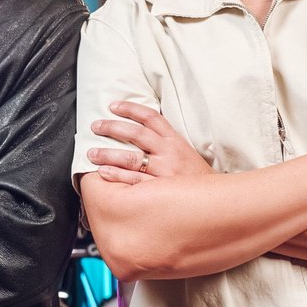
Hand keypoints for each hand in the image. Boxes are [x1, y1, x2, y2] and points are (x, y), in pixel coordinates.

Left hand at [88, 101, 211, 183]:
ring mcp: (164, 171)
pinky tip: (103, 172)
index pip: (151, 117)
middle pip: (136, 134)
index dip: (130, 109)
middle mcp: (169, 153)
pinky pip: (134, 181)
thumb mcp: (184, 152)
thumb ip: (165, 141)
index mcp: (175, 140)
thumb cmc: (195, 177)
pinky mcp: (160, 190)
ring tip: (91, 153)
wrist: (215, 200)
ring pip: (131, 158)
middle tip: (95, 126)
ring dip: (108, 154)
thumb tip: (140, 130)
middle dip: (112, 128)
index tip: (113, 106)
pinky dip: (117, 176)